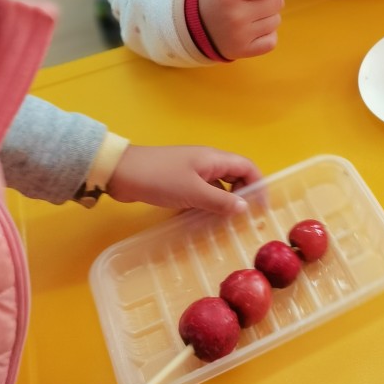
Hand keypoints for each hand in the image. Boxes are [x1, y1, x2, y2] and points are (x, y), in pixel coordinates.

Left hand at [107, 146, 263, 214]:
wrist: (121, 172)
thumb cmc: (160, 178)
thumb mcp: (193, 193)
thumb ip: (220, 201)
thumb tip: (245, 207)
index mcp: (214, 158)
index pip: (247, 167)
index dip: (259, 185)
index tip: (262, 208)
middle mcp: (207, 162)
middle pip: (235, 176)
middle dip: (242, 196)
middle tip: (242, 220)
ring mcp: (192, 171)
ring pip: (217, 186)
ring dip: (223, 202)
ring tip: (225, 225)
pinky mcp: (179, 181)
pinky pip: (201, 192)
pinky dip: (206, 204)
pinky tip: (202, 221)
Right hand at [198, 0, 288, 59]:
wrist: (192, 23)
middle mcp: (236, 16)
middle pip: (277, 2)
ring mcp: (240, 36)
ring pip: (276, 21)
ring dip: (269, 15)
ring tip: (252, 14)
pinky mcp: (243, 51)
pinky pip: (272, 40)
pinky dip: (268, 34)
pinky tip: (254, 28)